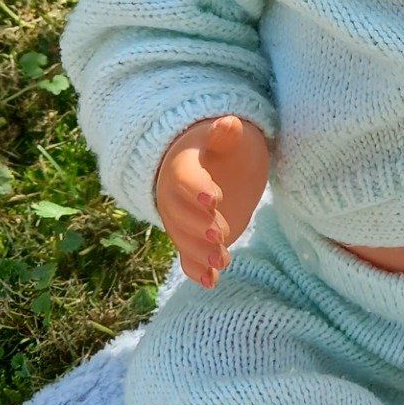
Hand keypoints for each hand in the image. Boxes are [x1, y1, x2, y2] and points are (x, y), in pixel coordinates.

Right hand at [154, 114, 269, 288]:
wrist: (210, 164)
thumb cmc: (221, 148)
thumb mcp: (228, 137)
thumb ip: (226, 135)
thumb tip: (229, 123)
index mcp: (182, 168)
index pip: (185, 179)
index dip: (197, 189)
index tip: (215, 199)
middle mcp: (174, 197)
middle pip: (180, 214)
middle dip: (199, 227)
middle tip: (221, 236)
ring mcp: (180, 220)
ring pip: (183, 239)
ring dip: (200, 253)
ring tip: (223, 261)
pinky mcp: (191, 239)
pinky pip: (187, 257)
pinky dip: (197, 270)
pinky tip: (212, 281)